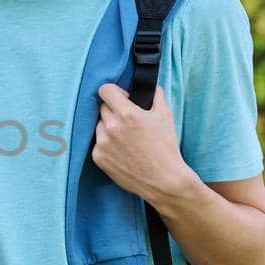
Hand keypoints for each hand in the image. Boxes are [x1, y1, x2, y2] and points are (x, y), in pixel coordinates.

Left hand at [90, 83, 192, 201]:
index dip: (114, 92)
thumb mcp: (166, 115)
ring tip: (126, 138)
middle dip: (114, 110)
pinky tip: (122, 151)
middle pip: (103, 107)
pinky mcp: (98, 158)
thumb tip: (148, 85)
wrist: (163, 180)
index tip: (122, 98)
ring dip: (109, 127)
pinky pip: (98, 143)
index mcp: (127, 113)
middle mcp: (111, 127)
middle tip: (128, 121)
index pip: (105, 90)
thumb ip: (155, 94)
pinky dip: (107, 144)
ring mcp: (102, 143)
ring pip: (99, 125)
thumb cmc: (166, 147)